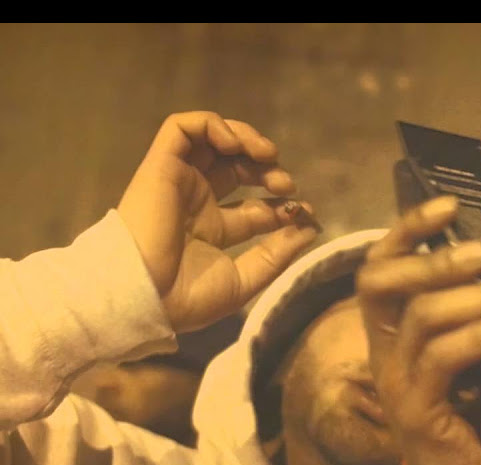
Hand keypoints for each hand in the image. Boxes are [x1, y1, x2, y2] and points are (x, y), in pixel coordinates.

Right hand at [117, 111, 318, 333]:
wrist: (143, 295)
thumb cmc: (188, 297)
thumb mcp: (245, 279)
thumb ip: (278, 254)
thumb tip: (310, 228)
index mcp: (214, 230)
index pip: (257, 206)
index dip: (284, 205)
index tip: (305, 212)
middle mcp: (196, 202)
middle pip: (239, 168)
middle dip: (269, 169)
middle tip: (286, 185)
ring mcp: (179, 182)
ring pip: (213, 140)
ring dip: (247, 138)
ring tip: (267, 155)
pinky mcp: (160, 165)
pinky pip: (182, 127)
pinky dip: (213, 125)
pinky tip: (236, 145)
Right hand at [357, 196, 480, 464]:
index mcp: (397, 332)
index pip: (382, 267)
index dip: (408, 231)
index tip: (449, 206)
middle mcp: (385, 352)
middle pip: (382, 282)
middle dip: (433, 259)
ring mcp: (397, 382)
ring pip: (420, 317)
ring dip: (474, 299)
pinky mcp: (417, 411)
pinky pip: (443, 358)